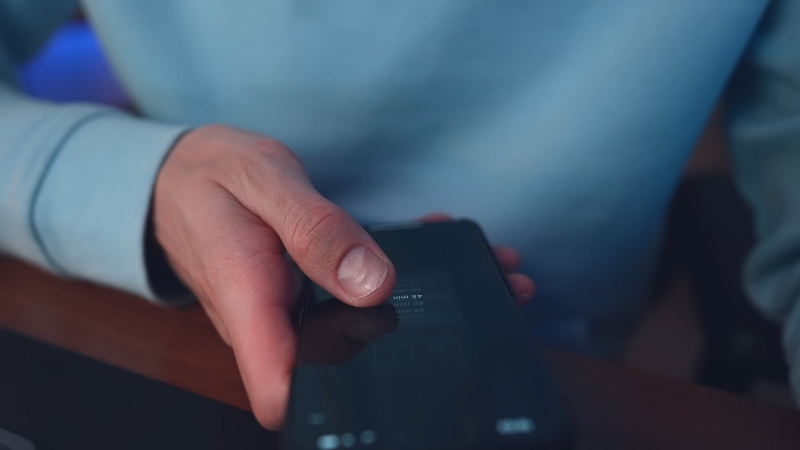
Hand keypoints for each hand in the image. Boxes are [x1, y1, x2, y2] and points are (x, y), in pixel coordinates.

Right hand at [153, 125, 535, 429]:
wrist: (178, 179)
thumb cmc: (211, 178)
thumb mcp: (263, 183)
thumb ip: (314, 231)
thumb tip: (372, 284)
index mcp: (250, 303)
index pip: (283, 390)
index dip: (340, 404)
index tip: (413, 378)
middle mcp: (272, 324)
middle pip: (342, 370)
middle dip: (416, 350)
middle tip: (495, 300)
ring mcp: (289, 317)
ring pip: (360, 337)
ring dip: (425, 310)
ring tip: (492, 272)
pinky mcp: (302, 300)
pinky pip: (355, 304)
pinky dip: (400, 280)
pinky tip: (437, 242)